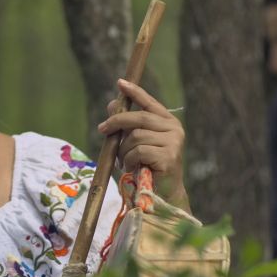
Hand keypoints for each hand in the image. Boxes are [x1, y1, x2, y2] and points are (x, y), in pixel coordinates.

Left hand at [97, 79, 190, 212]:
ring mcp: (174, 143)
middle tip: (102, 129)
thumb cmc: (147, 167)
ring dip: (124, 150)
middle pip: (139, 118)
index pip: (149, 102)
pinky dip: (130, 160)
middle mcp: (174, 129)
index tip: (120, 83)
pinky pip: (139, 151)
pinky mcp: (169, 157)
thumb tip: (112, 104)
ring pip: (136, 136)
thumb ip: (126, 125)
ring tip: (125, 162)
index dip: (135, 92)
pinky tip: (134, 168)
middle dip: (117, 122)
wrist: (163, 194)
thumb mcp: (135, 143)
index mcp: (168, 122)